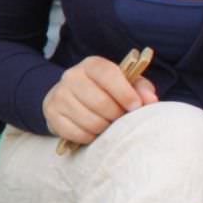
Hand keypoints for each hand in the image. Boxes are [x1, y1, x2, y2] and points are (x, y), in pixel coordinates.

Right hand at [43, 55, 157, 147]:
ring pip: (89, 121)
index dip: (125, 93)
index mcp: (91, 65)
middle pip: (100, 102)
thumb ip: (141, 89)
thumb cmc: (105, 91)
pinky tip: (93, 131)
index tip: (135, 107)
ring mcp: (58, 96)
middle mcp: (71, 76)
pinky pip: (77, 133)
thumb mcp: (125, 84)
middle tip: (120, 119)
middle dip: (116, 115)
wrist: (70, 98)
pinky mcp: (51, 114)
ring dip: (104, 128)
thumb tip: (151, 100)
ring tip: (107, 125)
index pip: (108, 75)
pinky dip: (89, 136)